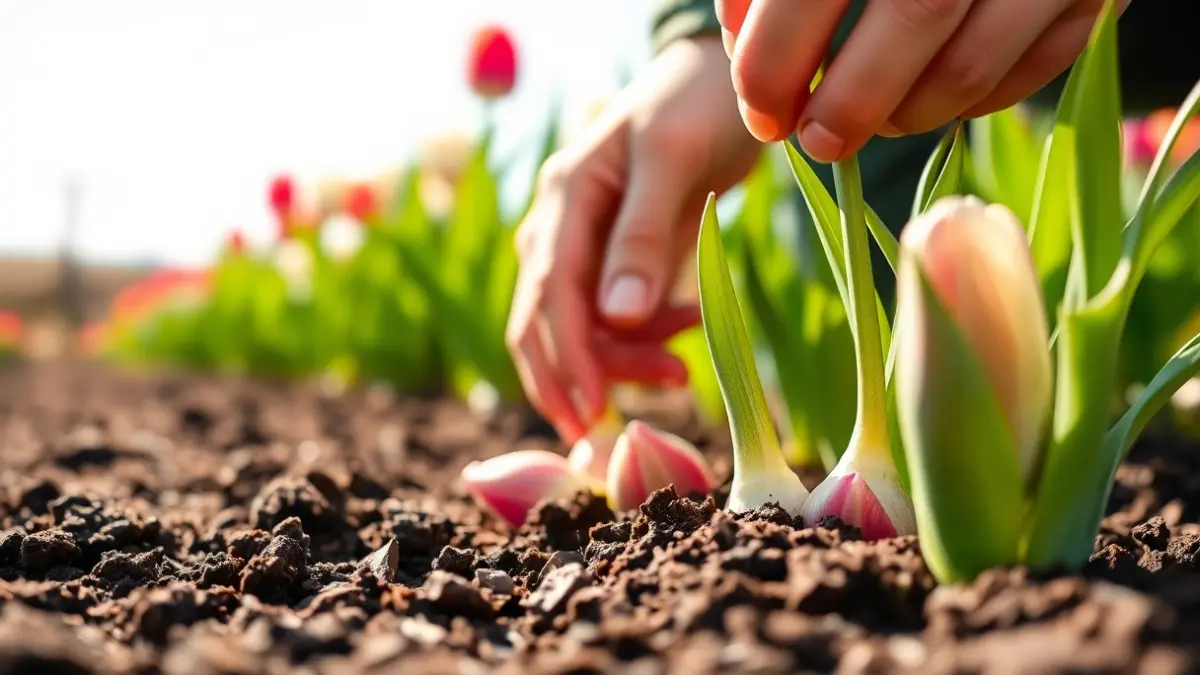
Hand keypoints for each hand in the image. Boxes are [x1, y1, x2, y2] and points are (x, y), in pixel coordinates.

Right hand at [506, 36, 760, 441]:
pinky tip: (688, 323)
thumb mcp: (673, 159)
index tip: (587, 412)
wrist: (729, 84)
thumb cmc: (700, 105)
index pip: (548, 293)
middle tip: (615, 428)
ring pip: (585, 329)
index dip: (564, 357)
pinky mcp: (619, 262)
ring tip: (683, 366)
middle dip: (582, 375)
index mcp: (564, 197)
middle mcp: (562, 226)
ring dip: (627, 358)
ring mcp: (588, 247)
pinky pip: (617, 320)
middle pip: (547, 322)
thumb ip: (642, 236)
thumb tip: (616, 318)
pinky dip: (647, 338)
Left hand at [720, 0, 1130, 161]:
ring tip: (870, 117)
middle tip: (815, 140)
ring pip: (971, 66)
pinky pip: (1032, 73)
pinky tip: (932, 97)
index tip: (761, 111)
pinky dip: (973, 102)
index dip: (772, 64)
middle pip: (908, 25)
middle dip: (847, 106)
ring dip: (905, 115)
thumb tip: (739, 44)